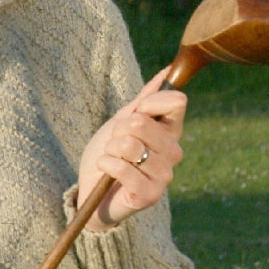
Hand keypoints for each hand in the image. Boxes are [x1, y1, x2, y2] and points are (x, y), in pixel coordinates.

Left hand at [76, 69, 186, 231]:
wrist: (92, 191)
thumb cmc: (109, 155)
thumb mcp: (122, 122)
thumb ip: (143, 100)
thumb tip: (165, 73)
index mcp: (171, 132)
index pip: (176, 102)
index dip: (147, 104)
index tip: (132, 114)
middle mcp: (174, 153)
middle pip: (143, 123)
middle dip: (118, 130)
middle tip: (115, 144)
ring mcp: (164, 175)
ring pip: (131, 145)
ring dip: (110, 149)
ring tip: (110, 158)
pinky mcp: (150, 195)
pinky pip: (124, 168)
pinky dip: (107, 164)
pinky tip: (105, 169)